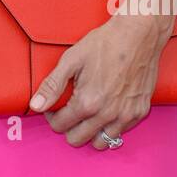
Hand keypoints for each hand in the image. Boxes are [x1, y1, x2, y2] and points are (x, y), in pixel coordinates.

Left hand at [29, 8, 172, 148]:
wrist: (139, 34)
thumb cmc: (105, 43)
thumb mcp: (71, 60)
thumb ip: (52, 86)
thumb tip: (36, 105)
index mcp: (87, 102)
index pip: (60, 126)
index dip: (53, 116)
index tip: (56, 106)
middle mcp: (107, 114)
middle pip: (78, 139)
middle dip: (69, 126)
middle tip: (70, 109)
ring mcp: (126, 116)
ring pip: (101, 143)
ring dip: (90, 131)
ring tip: (88, 113)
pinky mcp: (140, 112)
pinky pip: (120, 133)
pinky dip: (110, 127)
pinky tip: (106, 110)